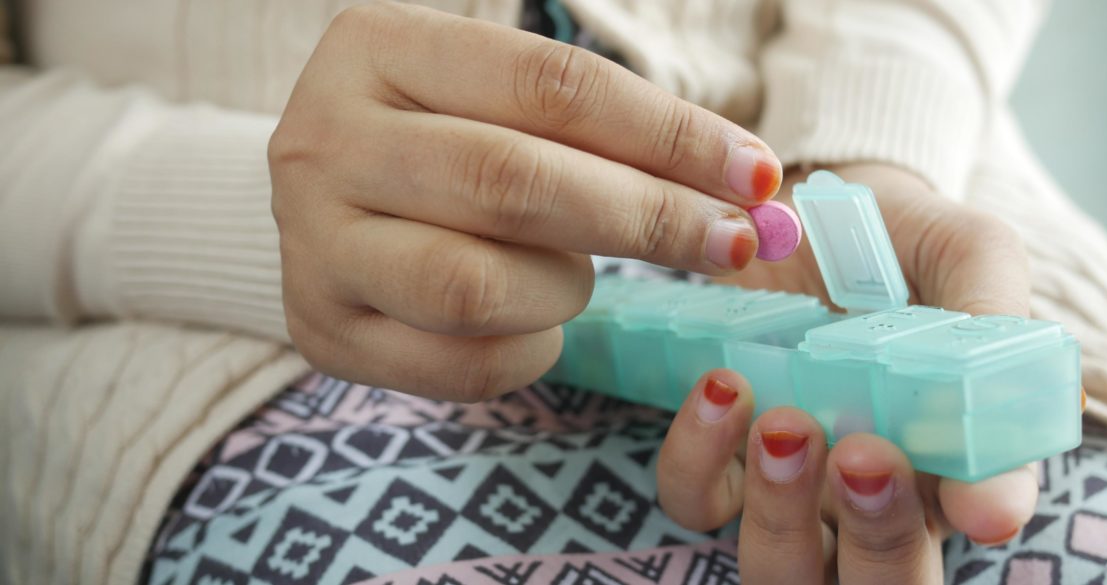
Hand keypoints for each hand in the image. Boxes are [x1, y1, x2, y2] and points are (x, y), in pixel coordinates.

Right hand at [269, 2, 782, 399]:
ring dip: (565, 289)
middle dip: (646, 218)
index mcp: (378, 48)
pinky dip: (529, 351)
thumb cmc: (445, 139)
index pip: (549, 84)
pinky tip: (536, 324)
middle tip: (730, 243)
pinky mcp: (321, 329)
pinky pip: (459, 364)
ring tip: (576, 275)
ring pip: (476, 287)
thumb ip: (608, 131)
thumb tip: (751, 188)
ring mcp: (311, 242)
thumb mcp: (502, 100)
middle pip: (512, 183)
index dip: (667, 134)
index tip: (755, 174)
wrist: (330, 201)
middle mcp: (324, 139)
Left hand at [657, 164, 1037, 582]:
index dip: (976, 518)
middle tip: (865, 458)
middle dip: (877, 541)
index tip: (971, 500)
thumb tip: (1000, 476)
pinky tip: (721, 386)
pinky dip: (700, 458)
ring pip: (779, 563)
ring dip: (781, 511)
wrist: (805, 198)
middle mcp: (870, 491)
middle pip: (877, 583)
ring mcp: (788, 480)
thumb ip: (992, 329)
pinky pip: (695, 498)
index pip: (974, 521)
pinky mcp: (718, 450)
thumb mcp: (968, 256)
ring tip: (783, 422)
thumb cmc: (902, 238)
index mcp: (951, 456)